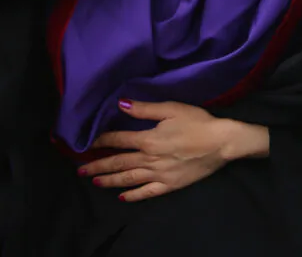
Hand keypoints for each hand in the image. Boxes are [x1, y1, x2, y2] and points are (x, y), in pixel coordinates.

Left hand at [81, 100, 268, 201]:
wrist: (222, 142)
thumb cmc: (198, 121)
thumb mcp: (172, 109)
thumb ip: (145, 109)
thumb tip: (121, 104)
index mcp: (148, 139)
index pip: (118, 140)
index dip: (101, 141)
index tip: (86, 143)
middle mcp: (149, 159)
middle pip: (118, 162)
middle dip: (97, 165)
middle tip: (80, 170)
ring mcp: (159, 174)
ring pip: (128, 178)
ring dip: (110, 180)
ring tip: (95, 182)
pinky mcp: (170, 185)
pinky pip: (147, 192)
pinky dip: (133, 195)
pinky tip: (122, 197)